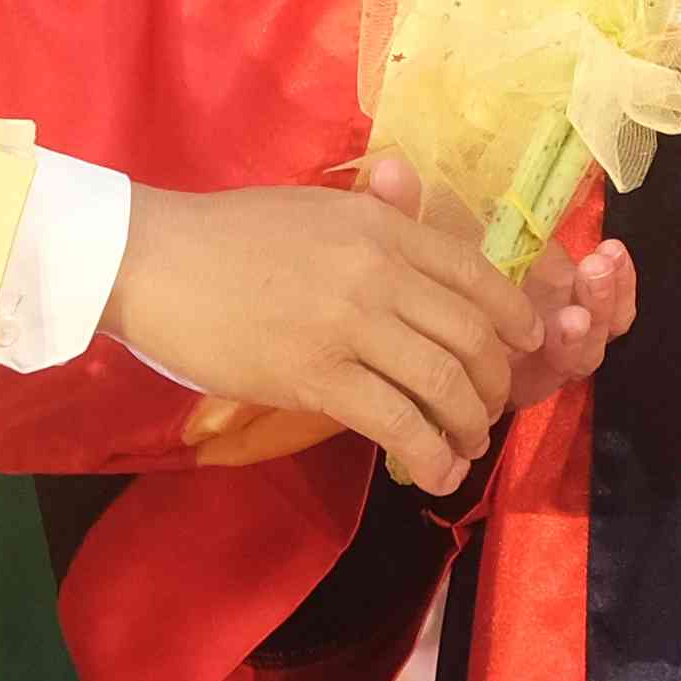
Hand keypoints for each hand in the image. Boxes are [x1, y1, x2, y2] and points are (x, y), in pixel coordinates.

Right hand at [114, 154, 551, 498]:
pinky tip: (435, 473)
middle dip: (494, 381)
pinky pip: (395, 421)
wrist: (154, 260)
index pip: (475, 273)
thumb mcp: (318, 207)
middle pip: (471, 334)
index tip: (526, 344)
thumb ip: (377, 216)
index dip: (513, 316)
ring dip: (467, 424)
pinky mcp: (316, 375)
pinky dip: (428, 454)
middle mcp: (379, 270)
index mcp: (383, 226)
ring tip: (465, 446)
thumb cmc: (228, 234)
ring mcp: (350, 324)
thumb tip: (416, 210)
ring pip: (442, 382)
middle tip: (488, 408)